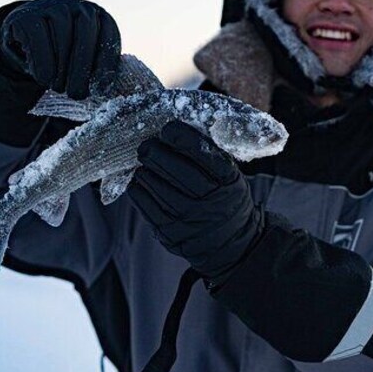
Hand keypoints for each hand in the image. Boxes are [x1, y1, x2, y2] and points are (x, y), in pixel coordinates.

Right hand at [0, 0, 120, 98]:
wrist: (26, 37)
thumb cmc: (63, 54)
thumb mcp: (83, 60)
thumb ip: (96, 69)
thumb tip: (103, 88)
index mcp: (99, 17)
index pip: (108, 36)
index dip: (106, 63)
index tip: (101, 88)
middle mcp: (77, 7)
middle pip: (85, 34)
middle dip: (82, 68)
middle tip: (77, 94)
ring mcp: (51, 7)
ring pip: (62, 35)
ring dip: (61, 67)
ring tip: (59, 88)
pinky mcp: (26, 15)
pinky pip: (37, 37)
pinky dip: (42, 61)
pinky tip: (44, 79)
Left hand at [128, 122, 264, 286]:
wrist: (234, 243)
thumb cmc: (226, 199)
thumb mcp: (230, 177)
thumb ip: (210, 156)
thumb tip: (177, 129)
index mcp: (227, 181)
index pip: (202, 153)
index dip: (181, 137)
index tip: (168, 128)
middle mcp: (209, 201)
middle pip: (174, 168)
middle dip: (155, 151)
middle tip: (147, 145)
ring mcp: (189, 219)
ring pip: (156, 185)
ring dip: (146, 170)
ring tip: (145, 163)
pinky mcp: (170, 233)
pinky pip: (145, 205)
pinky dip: (139, 189)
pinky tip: (140, 181)